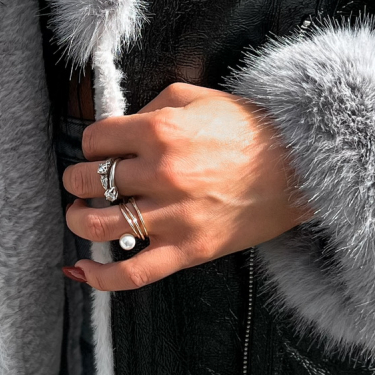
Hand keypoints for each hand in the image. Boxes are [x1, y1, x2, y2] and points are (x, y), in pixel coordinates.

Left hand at [62, 82, 309, 289]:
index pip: (94, 141)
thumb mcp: (196, 98)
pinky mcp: (188, 250)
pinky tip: (82, 268)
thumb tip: (119, 131)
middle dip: (76, 180)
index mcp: (159, 130)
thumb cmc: (249, 129)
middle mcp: (161, 173)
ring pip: (98, 225)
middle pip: (88, 181)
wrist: (298, 166)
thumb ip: (151, 107)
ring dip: (78, 219)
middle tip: (82, 182)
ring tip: (82, 214)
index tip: (100, 151)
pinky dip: (99, 276)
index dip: (91, 146)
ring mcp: (173, 215)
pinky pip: (131, 273)